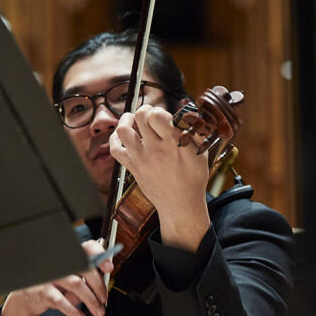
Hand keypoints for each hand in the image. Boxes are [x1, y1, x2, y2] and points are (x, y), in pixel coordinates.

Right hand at [0, 240, 111, 315]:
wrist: (27, 298)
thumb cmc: (53, 287)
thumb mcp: (70, 281)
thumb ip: (86, 280)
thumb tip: (103, 287)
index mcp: (69, 257)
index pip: (87, 247)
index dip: (100, 255)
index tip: (109, 268)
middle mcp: (59, 263)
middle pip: (86, 268)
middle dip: (99, 286)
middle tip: (104, 299)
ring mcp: (50, 275)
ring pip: (77, 284)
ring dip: (91, 301)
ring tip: (98, 311)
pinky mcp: (42, 291)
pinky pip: (62, 300)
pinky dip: (74, 311)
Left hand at [110, 104, 209, 250]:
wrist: (180, 205)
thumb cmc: (193, 179)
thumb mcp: (200, 153)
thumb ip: (192, 133)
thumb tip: (185, 116)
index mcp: (174, 144)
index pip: (157, 115)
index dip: (158, 111)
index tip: (163, 116)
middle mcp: (156, 149)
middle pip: (140, 116)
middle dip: (144, 110)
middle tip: (149, 114)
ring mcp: (141, 158)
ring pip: (123, 130)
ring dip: (126, 120)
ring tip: (132, 119)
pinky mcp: (133, 167)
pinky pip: (115, 148)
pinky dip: (115, 138)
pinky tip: (123, 136)